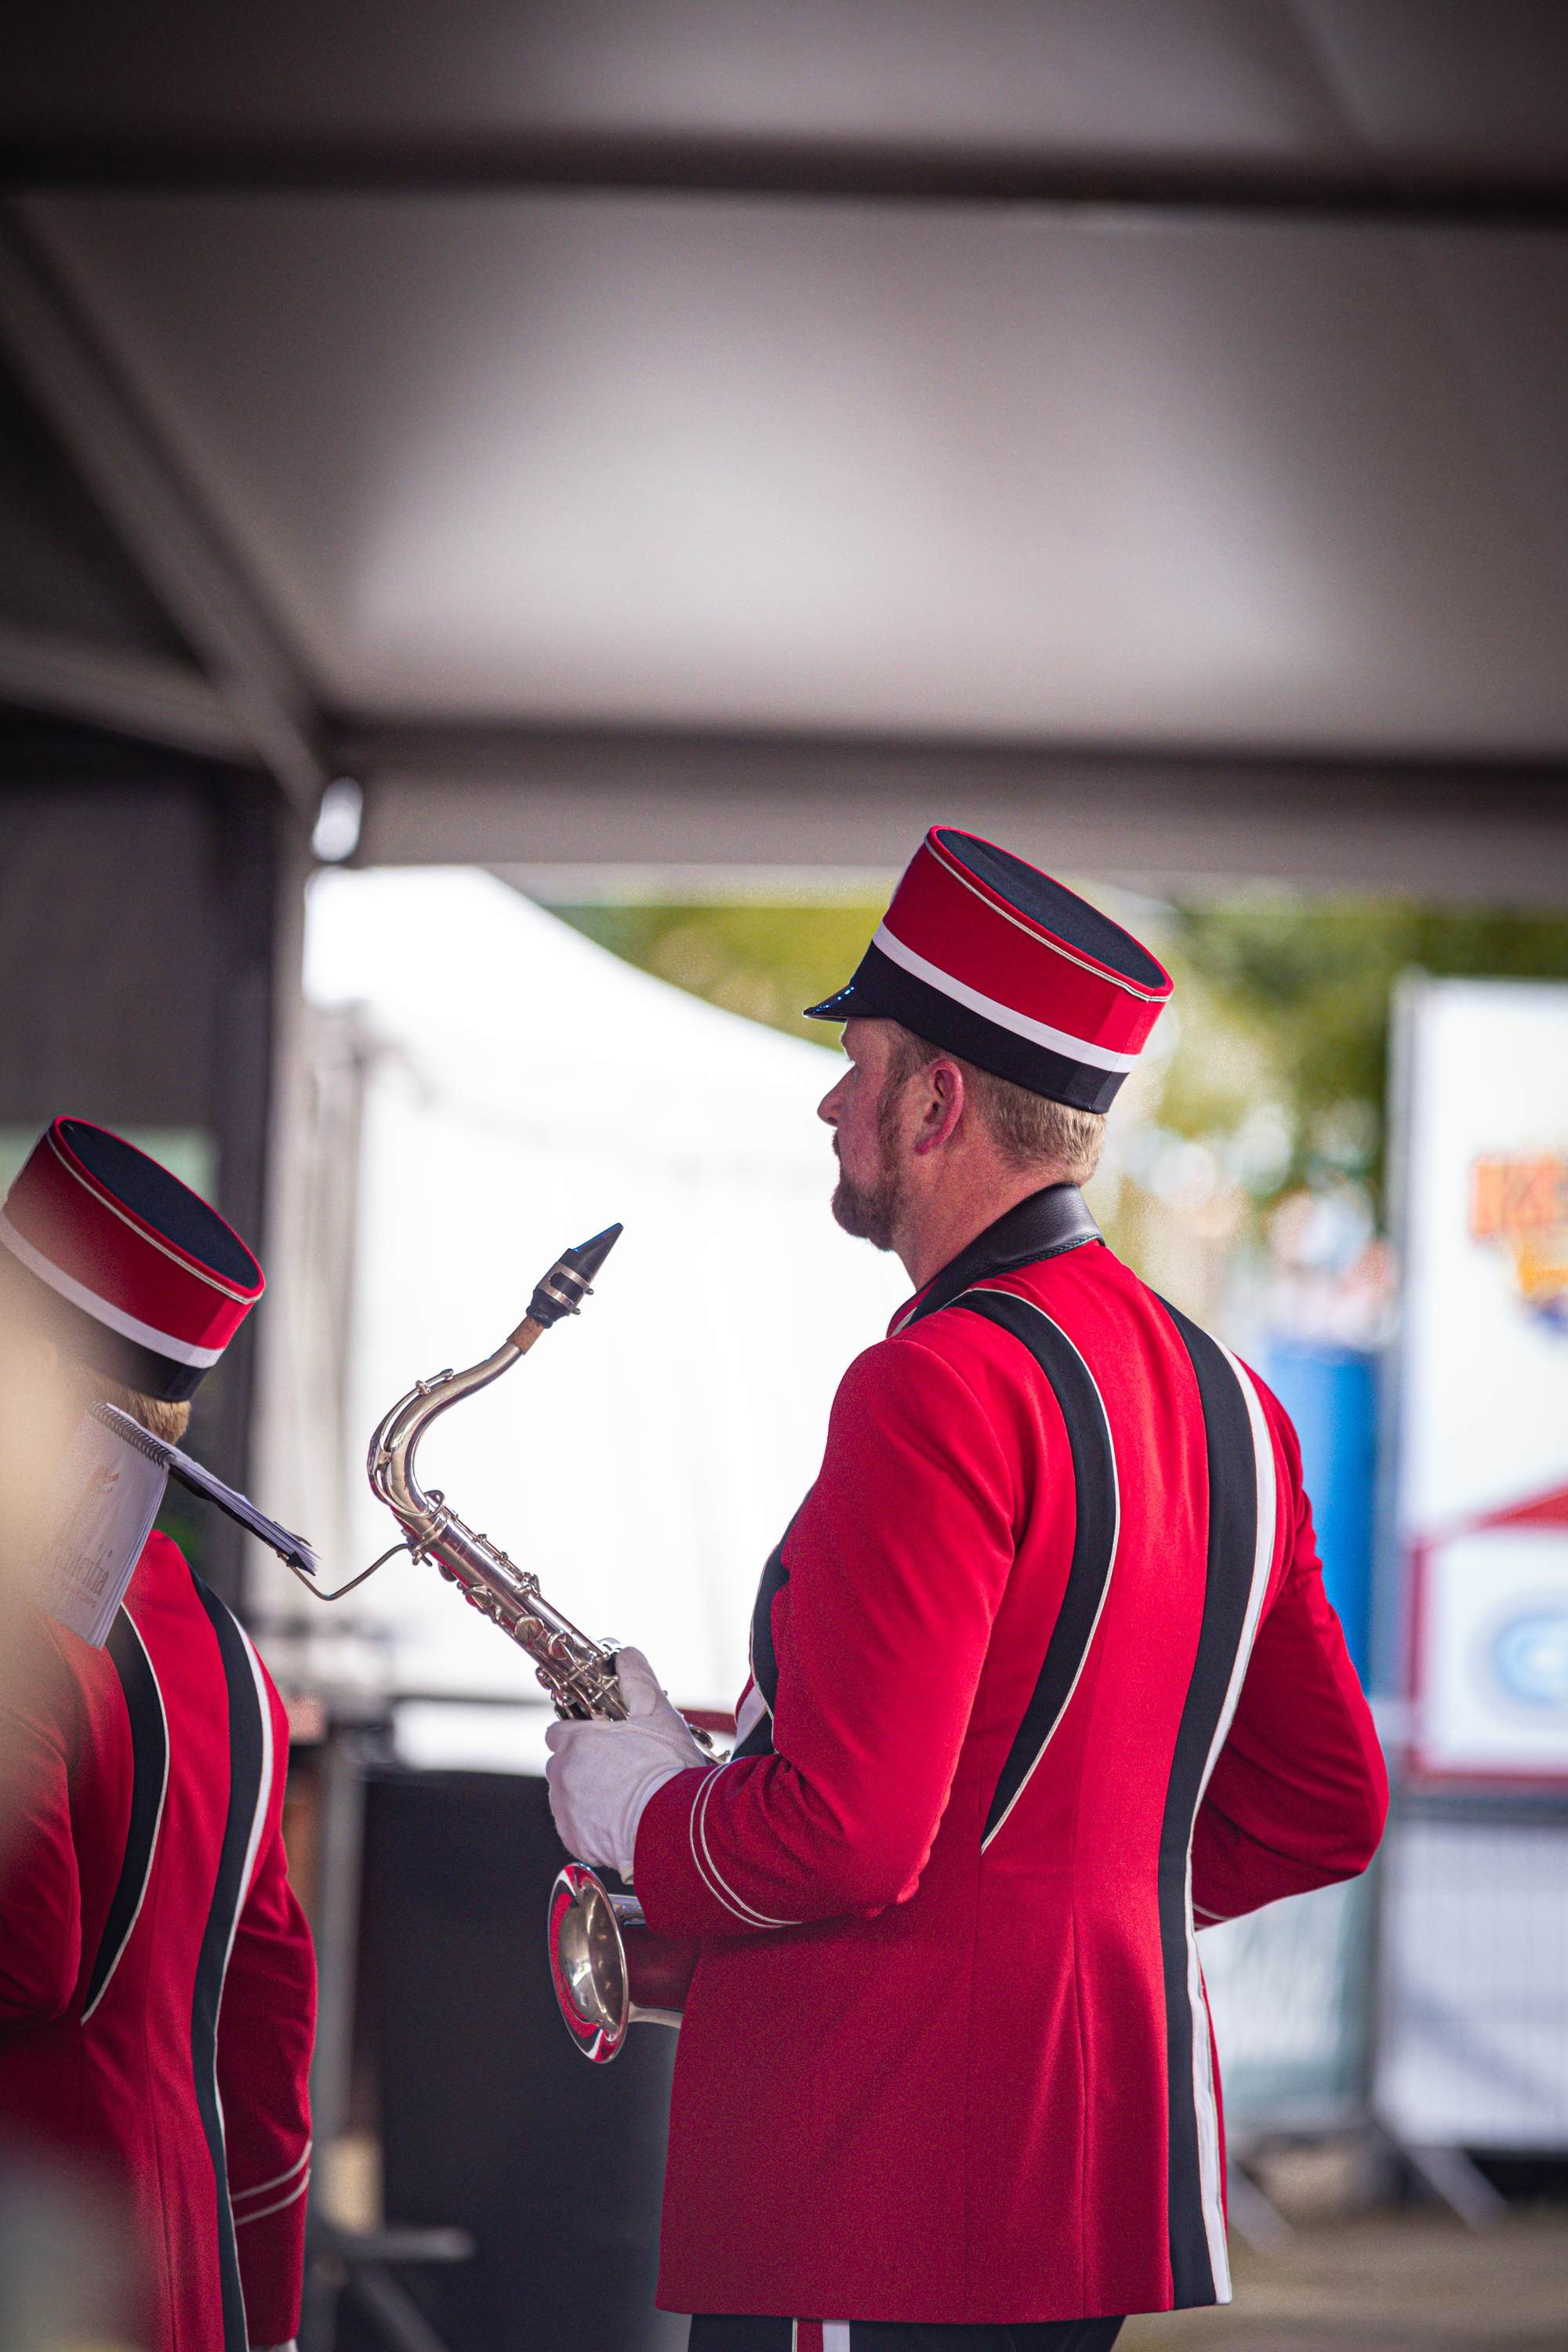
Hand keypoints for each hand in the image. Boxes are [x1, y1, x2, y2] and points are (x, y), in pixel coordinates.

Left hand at [544, 1647, 712, 1879]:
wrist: (672, 1825)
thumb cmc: (665, 1766)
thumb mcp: (657, 1713)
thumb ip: (637, 1679)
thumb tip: (626, 1654)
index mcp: (574, 1741)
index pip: (558, 1732)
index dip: (578, 1734)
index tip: (600, 1740)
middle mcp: (561, 1776)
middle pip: (561, 1766)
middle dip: (582, 1766)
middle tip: (619, 1770)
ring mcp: (565, 1811)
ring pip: (566, 1798)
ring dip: (585, 1796)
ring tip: (623, 1798)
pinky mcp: (575, 1841)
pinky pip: (575, 1830)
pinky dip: (590, 1827)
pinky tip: (620, 1822)